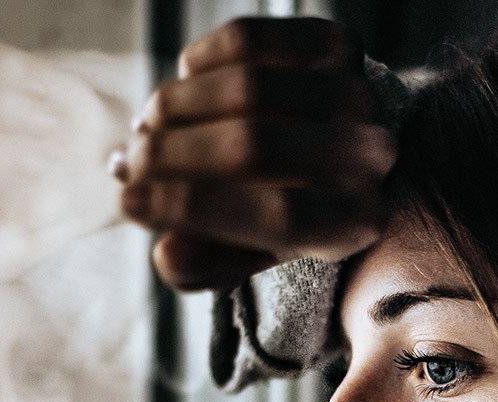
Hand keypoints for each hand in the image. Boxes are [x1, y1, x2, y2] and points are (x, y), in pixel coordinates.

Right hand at [115, 17, 395, 290]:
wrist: (331, 146)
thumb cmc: (276, 209)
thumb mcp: (242, 251)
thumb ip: (205, 265)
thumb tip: (167, 253)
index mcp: (355, 222)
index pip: (277, 217)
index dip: (193, 209)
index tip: (127, 204)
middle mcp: (370, 156)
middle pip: (255, 147)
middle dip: (172, 154)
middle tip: (129, 163)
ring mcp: (358, 93)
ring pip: (247, 87)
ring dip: (176, 106)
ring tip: (147, 129)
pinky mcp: (336, 45)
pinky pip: (248, 40)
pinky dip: (199, 62)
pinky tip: (186, 87)